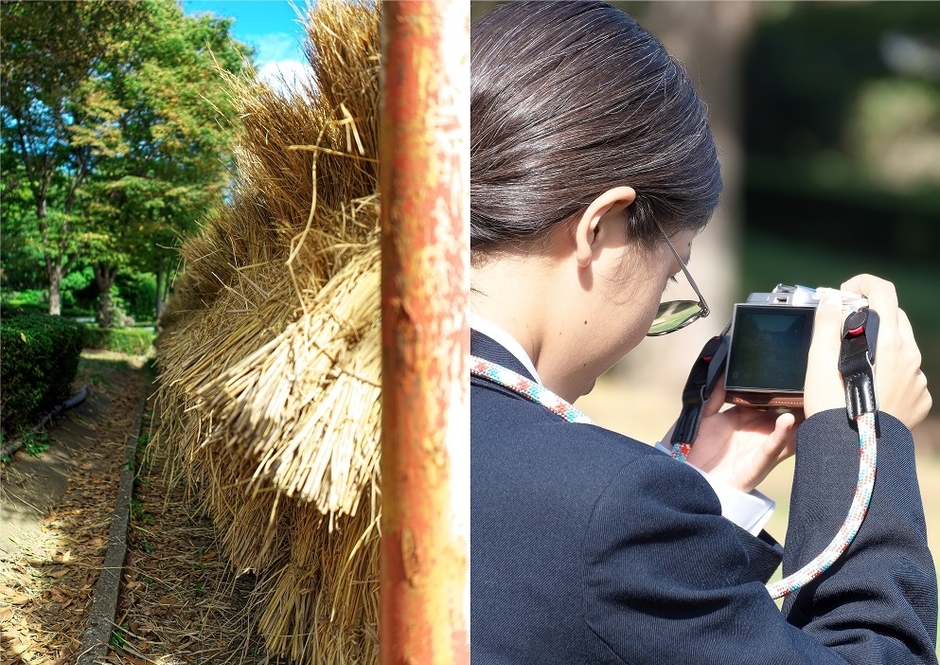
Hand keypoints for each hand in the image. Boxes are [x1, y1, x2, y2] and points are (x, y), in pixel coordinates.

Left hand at [665, 381, 800, 492]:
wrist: (689, 478)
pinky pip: (774, 448)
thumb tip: (721, 370)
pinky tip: (787, 422)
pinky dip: (782, 435)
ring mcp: (760, 446)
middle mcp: (757, 430)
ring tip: (808, 400)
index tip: (789, 369)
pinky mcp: (758, 463)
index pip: (766, 398)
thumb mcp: (704, 416)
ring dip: (798, 417)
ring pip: (787, 430)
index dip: (777, 386)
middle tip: (809, 381)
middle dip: (796, 400)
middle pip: (782, 412)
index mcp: (744, 417)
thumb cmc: (695, 448)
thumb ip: (714, 395)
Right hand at [804, 274, 930, 427]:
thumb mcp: (820, 361)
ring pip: (901, 349)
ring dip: (879, 347)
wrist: (852, 453)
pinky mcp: (920, 400)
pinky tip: (868, 389)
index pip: (883, 292)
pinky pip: (906, 376)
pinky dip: (888, 374)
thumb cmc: (833, 406)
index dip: (862, 284)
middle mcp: (911, 357)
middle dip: (869, 317)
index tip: (844, 294)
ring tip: (851, 367)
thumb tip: (831, 300)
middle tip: (842, 330)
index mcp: (889, 342)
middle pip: (894, 319)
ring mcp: (918, 380)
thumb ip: (827, 324)